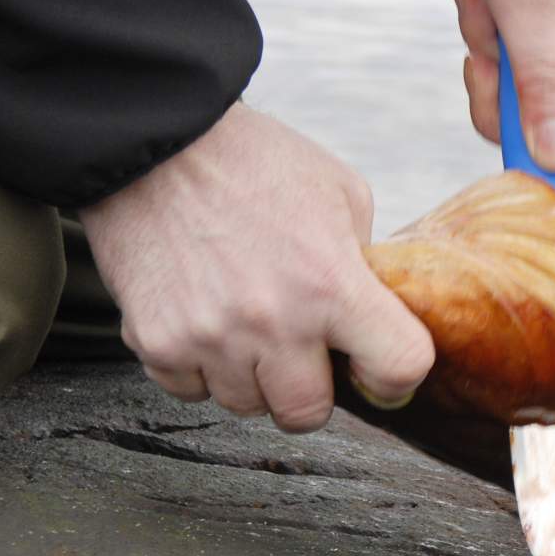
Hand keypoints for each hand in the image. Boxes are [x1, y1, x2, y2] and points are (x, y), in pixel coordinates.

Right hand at [81, 103, 434, 430]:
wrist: (155, 141)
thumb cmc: (254, 162)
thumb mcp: (341, 194)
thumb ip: (364, 263)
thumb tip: (373, 316)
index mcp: (333, 283)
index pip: (399, 368)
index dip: (396, 377)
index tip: (378, 369)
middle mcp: (274, 322)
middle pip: (308, 414)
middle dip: (311, 389)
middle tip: (302, 352)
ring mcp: (211, 338)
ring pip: (247, 405)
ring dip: (252, 376)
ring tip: (246, 321)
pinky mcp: (156, 342)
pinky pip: (191, 390)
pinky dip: (200, 366)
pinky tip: (204, 318)